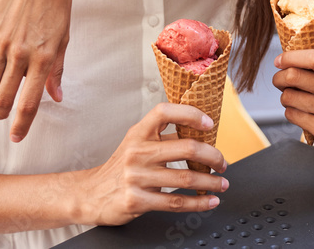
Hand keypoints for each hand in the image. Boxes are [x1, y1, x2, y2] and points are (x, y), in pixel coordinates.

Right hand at [0, 0, 71, 141]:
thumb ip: (57, 71)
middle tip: (4, 117)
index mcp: (44, 57)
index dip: (22, 125)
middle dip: (3, 114)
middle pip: (5, 98)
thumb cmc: (56, 5)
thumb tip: (56, 98)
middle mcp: (20, 53)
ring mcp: (1, 42)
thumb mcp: (63, 38)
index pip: (29, 103)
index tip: (17, 138)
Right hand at [85, 104, 228, 225]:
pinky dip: (198, 203)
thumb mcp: (135, 144)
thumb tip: (199, 134)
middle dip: (213, 156)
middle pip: (186, 147)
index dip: (190, 114)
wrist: (91, 194)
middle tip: (222, 163)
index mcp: (138, 133)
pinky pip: (176, 202)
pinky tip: (209, 201)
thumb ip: (161, 137)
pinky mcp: (138, 200)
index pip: (164, 112)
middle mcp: (137, 151)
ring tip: (221, 183)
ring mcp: (137, 176)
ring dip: (210, 182)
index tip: (209, 124)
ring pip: (185, 178)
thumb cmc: (121, 167)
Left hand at [272, 50, 313, 166]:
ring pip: (289, 96)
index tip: (280, 60)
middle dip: (279, 77)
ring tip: (293, 97)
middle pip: (294, 76)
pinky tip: (301, 111)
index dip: (291, 57)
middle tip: (279, 79)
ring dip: (284, 96)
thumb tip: (288, 58)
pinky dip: (290, 111)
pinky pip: (292, 115)